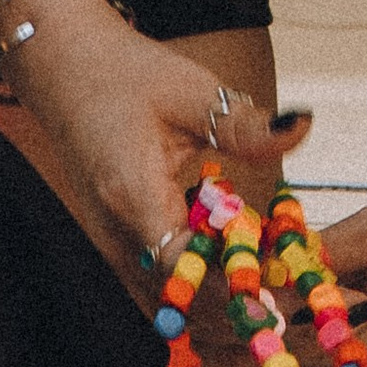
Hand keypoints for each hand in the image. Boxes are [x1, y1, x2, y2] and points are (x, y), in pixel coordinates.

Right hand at [0, 0, 305, 288]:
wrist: (66, 64)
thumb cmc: (128, 73)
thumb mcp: (192, 91)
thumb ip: (244, 123)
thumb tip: (301, 127)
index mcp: (133, 196)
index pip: (188, 271)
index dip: (233, 286)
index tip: (279, 289)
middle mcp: (115, 233)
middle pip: (178, 298)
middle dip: (231, 302)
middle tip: (283, 297)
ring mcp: (108, 241)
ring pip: (164, 300)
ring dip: (211, 298)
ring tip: (261, 283)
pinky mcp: (111, 240)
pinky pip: (154, 282)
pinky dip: (191, 284)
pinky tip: (224, 260)